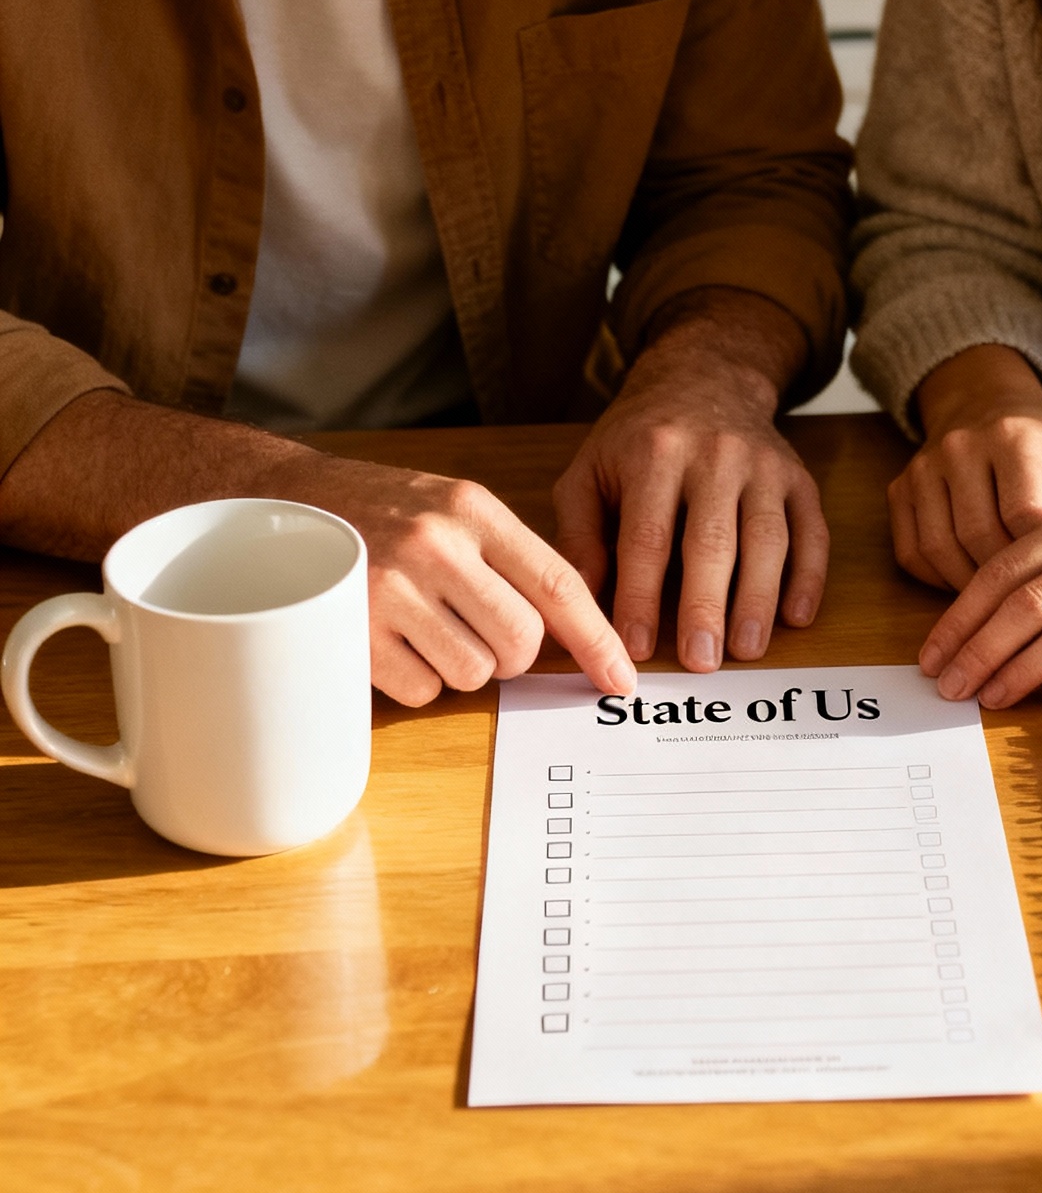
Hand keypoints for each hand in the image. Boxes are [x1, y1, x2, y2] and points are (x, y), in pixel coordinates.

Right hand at [0, 392, 635, 709]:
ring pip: (471, 673)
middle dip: (508, 655)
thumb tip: (565, 631)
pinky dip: (412, 682)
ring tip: (417, 624)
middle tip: (474, 631)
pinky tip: (385, 642)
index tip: (621, 681)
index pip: (558, 583)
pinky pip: (420, 692)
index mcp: (471, 509)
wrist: (269, 500)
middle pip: (519, 643)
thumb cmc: (372, 510)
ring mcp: (390, 589)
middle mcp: (436, 545)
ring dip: (455, 666)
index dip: (597, 640)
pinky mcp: (353, 631)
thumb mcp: (445, 507)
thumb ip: (504, 556)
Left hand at [553, 291, 828, 672]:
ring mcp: (763, 465)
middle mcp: (714, 455)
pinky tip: (796, 617)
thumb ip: (579, 535)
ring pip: (767, 539)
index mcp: (653, 454)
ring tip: (746, 649)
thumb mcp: (590, 471)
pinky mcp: (798, 478)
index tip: (635, 648)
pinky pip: (811, 531)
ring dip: (758, 600)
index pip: (647, 537)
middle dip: (706, 607)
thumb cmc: (637, 440)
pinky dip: (809, 577)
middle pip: (711, 541)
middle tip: (701, 662)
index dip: (641, 596)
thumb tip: (578, 603)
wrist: (705, 378)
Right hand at [890, 344, 1041, 589]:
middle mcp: (960, 447)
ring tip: (998, 596)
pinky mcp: (899, 489)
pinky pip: (910, 552)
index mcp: (1013, 436)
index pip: (1022, 513)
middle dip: (1005, 575)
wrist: (984, 405)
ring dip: (968, 585)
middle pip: (977, 534)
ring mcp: (923, 468)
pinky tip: (965, 581)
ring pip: (938, 547)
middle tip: (1027, 596)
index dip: (1041, 553)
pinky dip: (937, 579)